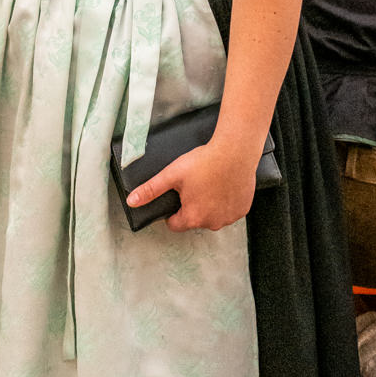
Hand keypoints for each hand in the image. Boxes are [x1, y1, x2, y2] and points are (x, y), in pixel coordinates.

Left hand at [126, 139, 259, 232]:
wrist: (235, 152)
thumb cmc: (204, 162)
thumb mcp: (172, 175)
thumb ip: (151, 190)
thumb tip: (132, 201)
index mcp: (193, 218)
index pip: (174, 224)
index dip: (172, 211)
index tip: (177, 196)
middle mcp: (212, 223)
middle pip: (194, 220)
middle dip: (192, 206)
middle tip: (194, 185)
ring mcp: (229, 218)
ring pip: (213, 216)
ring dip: (210, 205)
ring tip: (209, 183)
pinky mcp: (242, 210)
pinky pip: (229, 210)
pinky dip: (225, 202)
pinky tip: (223, 186)